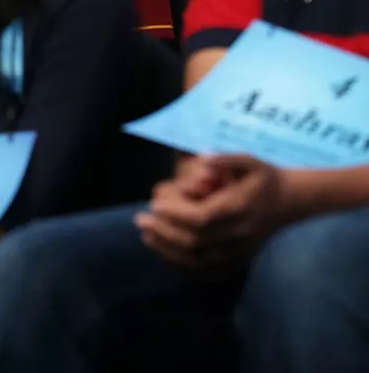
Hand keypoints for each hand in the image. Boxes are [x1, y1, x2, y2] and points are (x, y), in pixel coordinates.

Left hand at [136, 156, 285, 268]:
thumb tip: (201, 160)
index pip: (201, 218)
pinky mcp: (238, 262)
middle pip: (194, 241)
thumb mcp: (248, 161)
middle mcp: (239, 235)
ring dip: (167, 250)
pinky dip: (181, 266)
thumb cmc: (263, 179)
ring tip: (146, 236)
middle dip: (163, 232)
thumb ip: (225, 159)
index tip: (155, 204)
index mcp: (239, 209)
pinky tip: (164, 253)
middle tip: (141, 220)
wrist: (291, 201)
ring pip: (198, 261)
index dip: (174, 213)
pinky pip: (206, 272)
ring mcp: (239, 253)